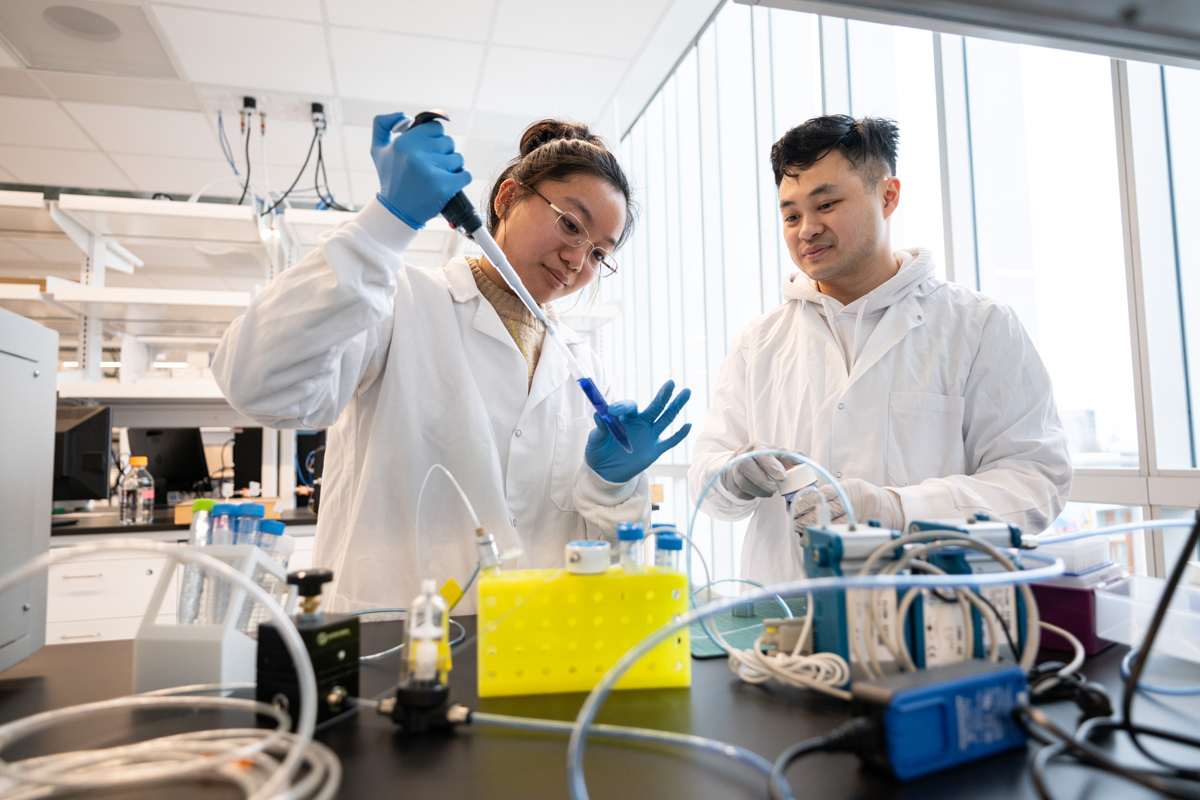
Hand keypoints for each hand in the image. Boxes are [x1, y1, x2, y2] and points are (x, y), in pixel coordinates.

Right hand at [371, 112, 470, 228]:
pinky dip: (461, 179)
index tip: (427, 152)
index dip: (434, 140)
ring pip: (458, 158)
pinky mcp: (443, 187)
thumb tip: (405, 115)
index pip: (436, 127)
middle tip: (431, 167)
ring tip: (437, 177)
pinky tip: (449, 184)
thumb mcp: (378, 149)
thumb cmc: (390, 179)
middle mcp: (416, 154)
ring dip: (452, 168)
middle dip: (444, 154)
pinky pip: (466, 174)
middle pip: (449, 142)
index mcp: (403, 142)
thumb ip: (382, 124)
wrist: (396, 212)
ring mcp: (431, 171)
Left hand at [585, 380, 691, 483]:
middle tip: (671, 383)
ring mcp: (649, 436)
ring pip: (666, 419)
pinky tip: (688, 425)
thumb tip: (599, 415)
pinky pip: (670, 442)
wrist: (605, 472)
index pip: (629, 406)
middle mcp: (640, 423)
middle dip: (663, 395)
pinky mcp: (655, 450)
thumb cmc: (599, 451)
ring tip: (687, 392)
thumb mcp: (595, 440)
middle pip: (655, 406)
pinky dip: (679, 435)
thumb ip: (600, 429)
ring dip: (676, 406)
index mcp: (625, 418)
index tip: (611, 411)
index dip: (622, 407)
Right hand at [719, 442, 797, 500]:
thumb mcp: (778, 454)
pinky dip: (751, 496)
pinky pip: (740, 493)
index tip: (783, 477)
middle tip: (774, 489)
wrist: (742, 463)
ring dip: (758, 491)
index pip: (761, 454)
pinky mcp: (730, 483)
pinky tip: (758, 492)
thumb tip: (803, 459)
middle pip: (746, 468)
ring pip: (743, 483)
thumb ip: (791, 456)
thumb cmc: (765, 459)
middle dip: (762, 481)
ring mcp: (733, 470)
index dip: (771, 466)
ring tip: (769, 492)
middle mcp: (741, 456)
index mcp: (756, 447)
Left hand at [790, 478, 902, 529]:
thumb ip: (833, 492)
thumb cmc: (867, 496)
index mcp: (848, 488)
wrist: (892, 507)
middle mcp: (853, 500)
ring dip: (815, 527)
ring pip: (832, 522)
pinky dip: (828, 534)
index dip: (806, 502)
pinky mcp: (861, 526)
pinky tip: (819, 536)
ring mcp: (858, 514)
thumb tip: (809, 499)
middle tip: (796, 523)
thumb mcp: (851, 487)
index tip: (796, 508)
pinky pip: (842, 531)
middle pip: (825, 509)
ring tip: (803, 531)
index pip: (822, 494)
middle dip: (807, 517)